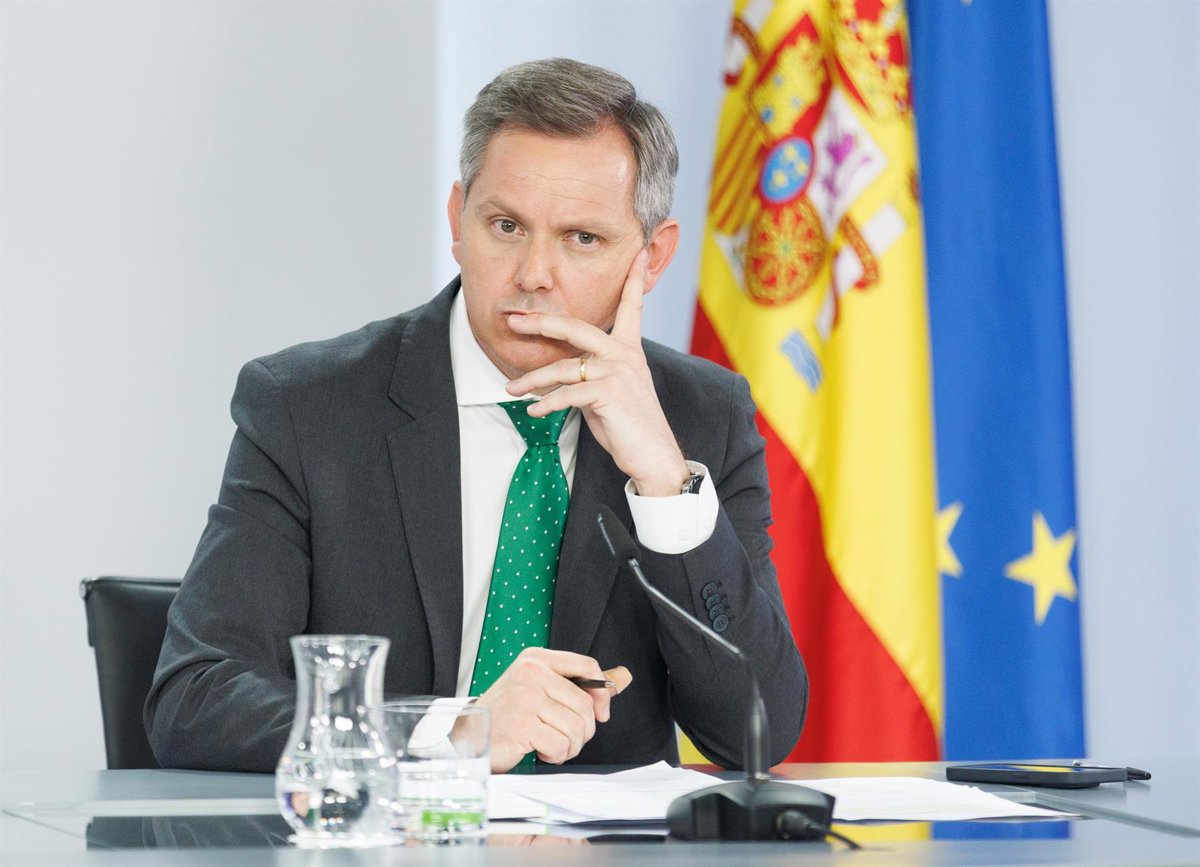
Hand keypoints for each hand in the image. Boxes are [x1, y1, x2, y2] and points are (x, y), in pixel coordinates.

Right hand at [475, 647, 631, 771]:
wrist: (470, 735)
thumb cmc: (506, 714)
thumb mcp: (537, 688)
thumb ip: (573, 685)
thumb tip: (617, 682)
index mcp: (537, 659)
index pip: (587, 665)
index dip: (602, 692)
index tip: (601, 712)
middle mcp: (532, 673)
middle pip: (585, 704)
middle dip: (584, 730)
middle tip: (568, 738)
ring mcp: (526, 697)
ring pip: (576, 727)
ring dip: (569, 746)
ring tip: (551, 745)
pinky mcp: (523, 723)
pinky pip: (560, 745)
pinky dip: (556, 755)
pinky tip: (540, 751)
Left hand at [503, 250, 690, 496]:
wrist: (653, 454)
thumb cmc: (629, 424)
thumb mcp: (610, 391)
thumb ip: (591, 373)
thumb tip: (562, 374)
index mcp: (629, 349)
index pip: (632, 307)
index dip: (633, 280)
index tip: (636, 254)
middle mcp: (624, 354)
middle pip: (576, 327)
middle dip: (541, 321)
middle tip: (514, 319)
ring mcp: (617, 372)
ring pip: (562, 367)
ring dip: (532, 380)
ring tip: (511, 389)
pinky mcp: (608, 394)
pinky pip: (566, 394)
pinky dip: (545, 404)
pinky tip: (533, 412)